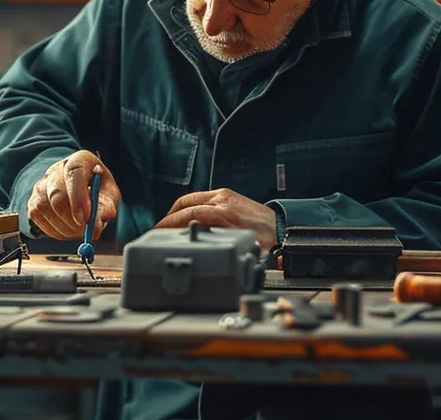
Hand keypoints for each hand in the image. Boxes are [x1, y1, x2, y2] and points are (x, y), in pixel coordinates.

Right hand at [26, 150, 122, 240]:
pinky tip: (69, 230)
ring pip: (47, 209)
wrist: (79, 190)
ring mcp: (41, 185)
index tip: (88, 219)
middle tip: (87, 232)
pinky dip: (56, 231)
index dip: (79, 198)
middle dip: (73, 218)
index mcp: (79, 160)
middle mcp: (56, 169)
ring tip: (81, 230)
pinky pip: (39, 219)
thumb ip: (107, 206)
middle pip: (57, 193)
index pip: (74, 173)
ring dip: (66, 227)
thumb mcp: (109, 194)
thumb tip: (98, 223)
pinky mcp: (33, 201)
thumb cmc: (97, 190)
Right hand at [155, 188, 276, 250]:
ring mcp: (224, 195)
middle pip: (185, 203)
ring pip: (191, 200)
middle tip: (159, 230)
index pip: (188, 213)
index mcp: (224, 211)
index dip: (169, 223)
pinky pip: (201, 199)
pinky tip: (187, 220)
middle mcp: (222, 199)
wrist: (283, 228)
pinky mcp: (227, 195)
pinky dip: (189, 208)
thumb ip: (216, 241)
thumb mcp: (239, 245)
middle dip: (169, 216)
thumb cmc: (265, 240)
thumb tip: (195, 244)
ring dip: (178, 212)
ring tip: (170, 227)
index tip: (157, 231)